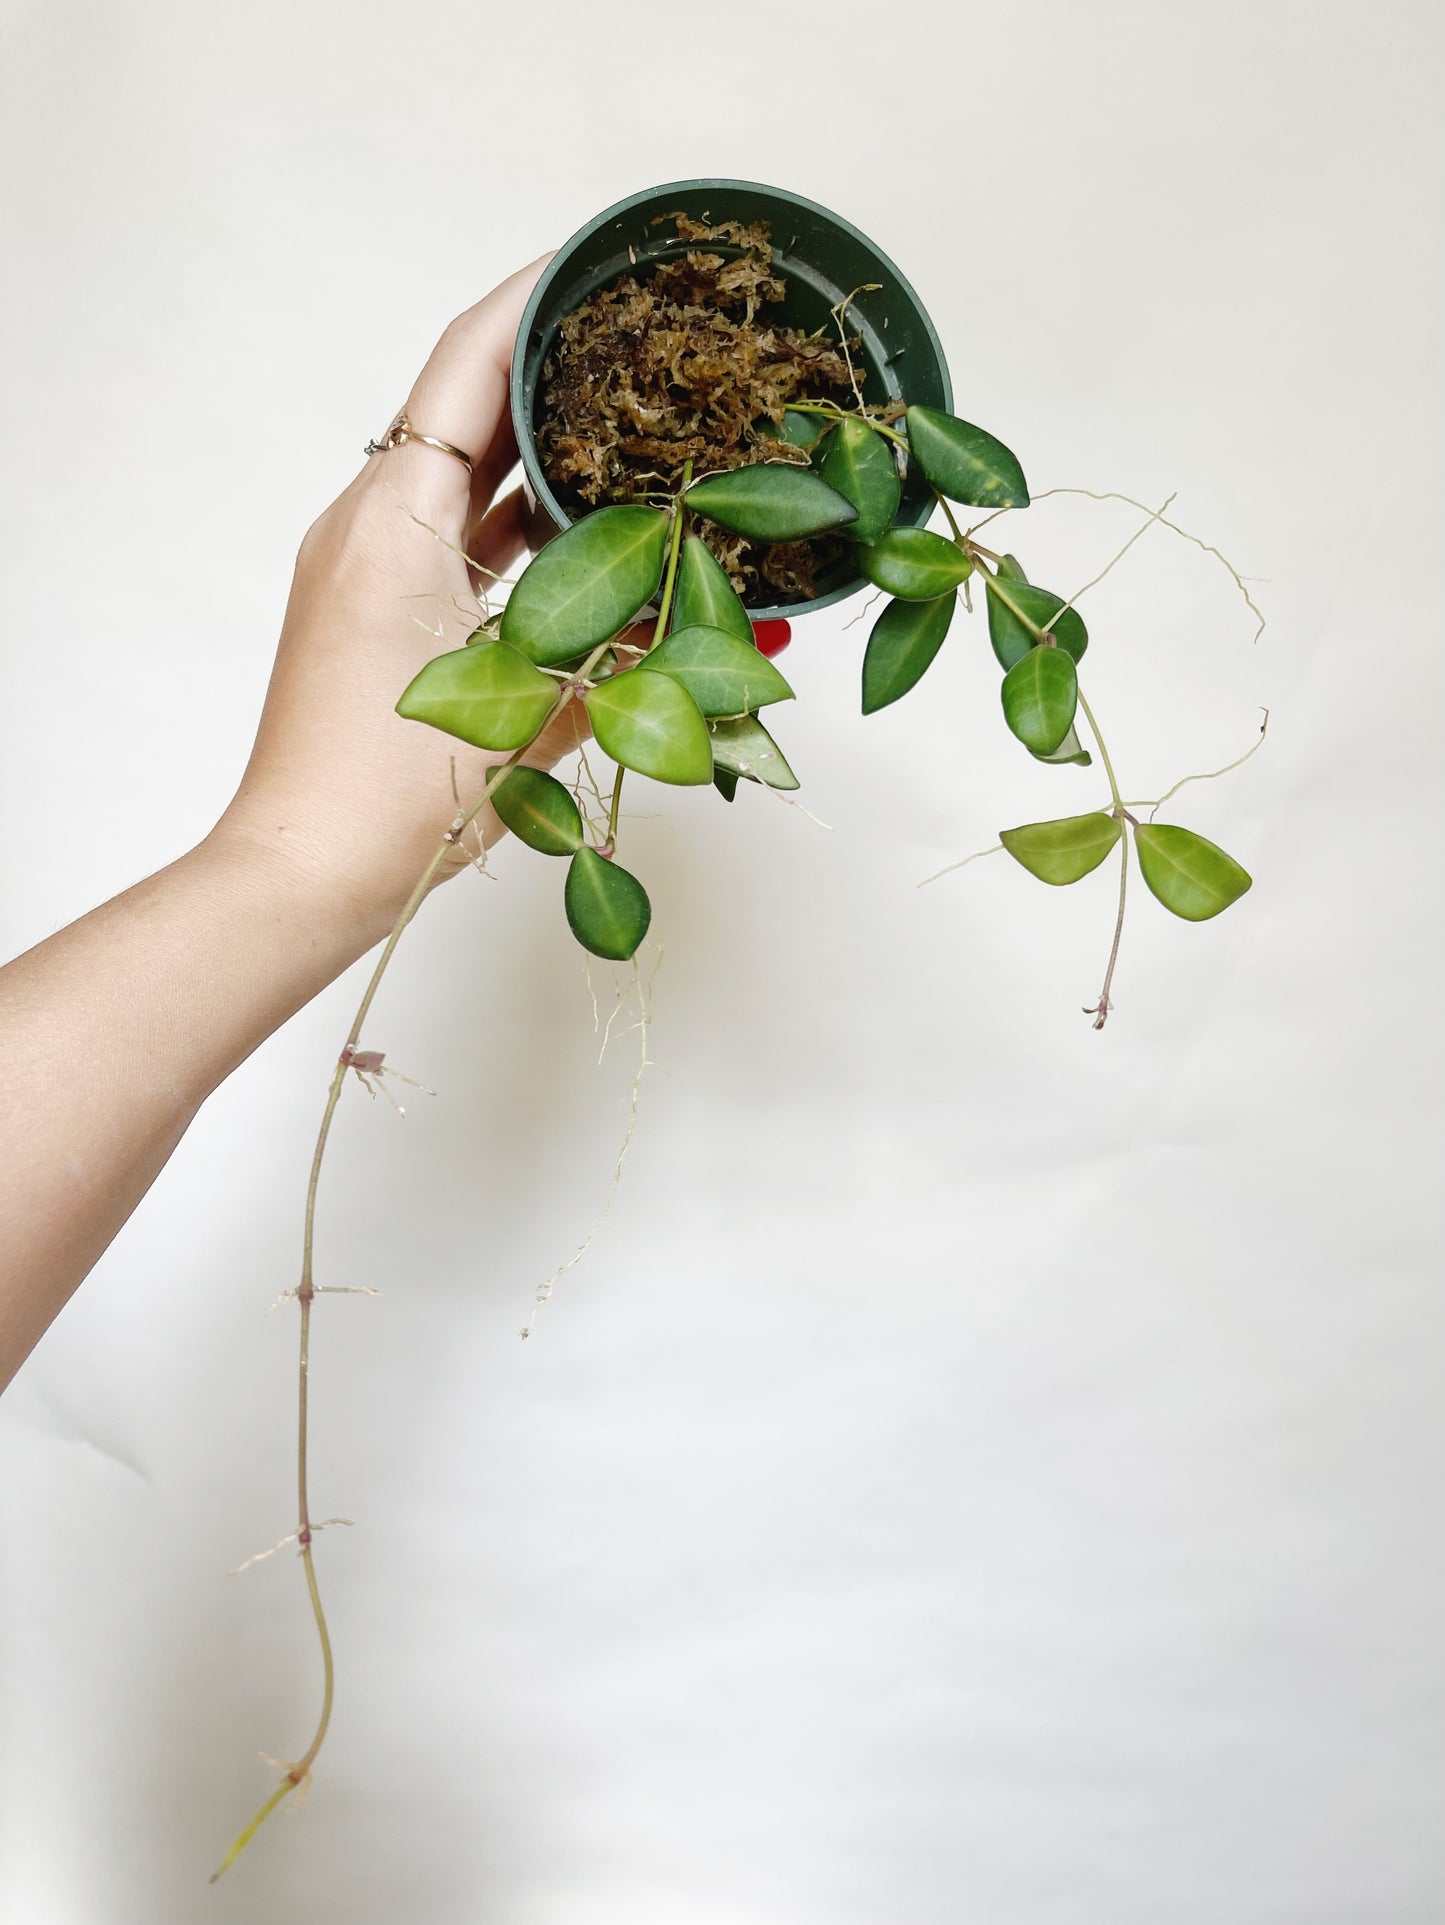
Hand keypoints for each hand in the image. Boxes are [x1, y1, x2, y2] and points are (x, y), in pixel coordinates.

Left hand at [211, 257, 586, 947]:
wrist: (302, 875)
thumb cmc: (393, 799)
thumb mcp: (535, 710)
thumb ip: (634, 652)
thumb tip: (732, 626)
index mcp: (394, 517)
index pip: (467, 363)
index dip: (532, 296)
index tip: (596, 257)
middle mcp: (369, 523)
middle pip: (467, 408)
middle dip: (555, 370)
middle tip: (639, 344)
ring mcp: (366, 567)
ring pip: (466, 477)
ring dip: (542, 452)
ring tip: (632, 429)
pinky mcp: (376, 613)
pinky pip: (456, 538)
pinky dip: (520, 525)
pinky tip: (591, 532)